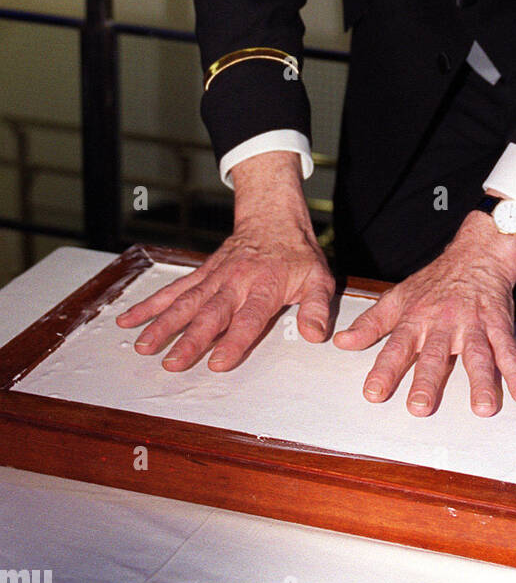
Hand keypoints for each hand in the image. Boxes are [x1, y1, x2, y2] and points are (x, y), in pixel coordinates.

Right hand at [116, 152, 334, 370]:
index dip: (233, 341)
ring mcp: (214, 277)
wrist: (273, 218)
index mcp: (265, 286)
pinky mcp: (201, 274)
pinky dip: (150, 304)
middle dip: (189, 339)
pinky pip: (173, 289)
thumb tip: (315, 335)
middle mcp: (235, 282)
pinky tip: (129, 318)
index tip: (217, 362)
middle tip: (171, 363)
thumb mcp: (319, 279)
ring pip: (185, 302)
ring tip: (143, 346)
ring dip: (162, 324)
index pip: (249, 318)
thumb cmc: (297, 255)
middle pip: (210, 313)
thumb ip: (317, 308)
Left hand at [333, 210, 515, 416]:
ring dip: (481, 381)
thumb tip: (342, 342)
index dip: (384, 370)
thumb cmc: (435, 281)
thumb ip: (371, 324)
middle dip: (428, 380)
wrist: (476, 253)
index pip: (396, 347)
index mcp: (416, 319)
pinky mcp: (498, 323)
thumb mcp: (398, 298)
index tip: (373, 393)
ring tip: (483, 407)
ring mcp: (472, 323)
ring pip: (476, 354)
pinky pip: (508, 349)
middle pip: (435, 354)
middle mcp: (442, 323)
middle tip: (420, 406)